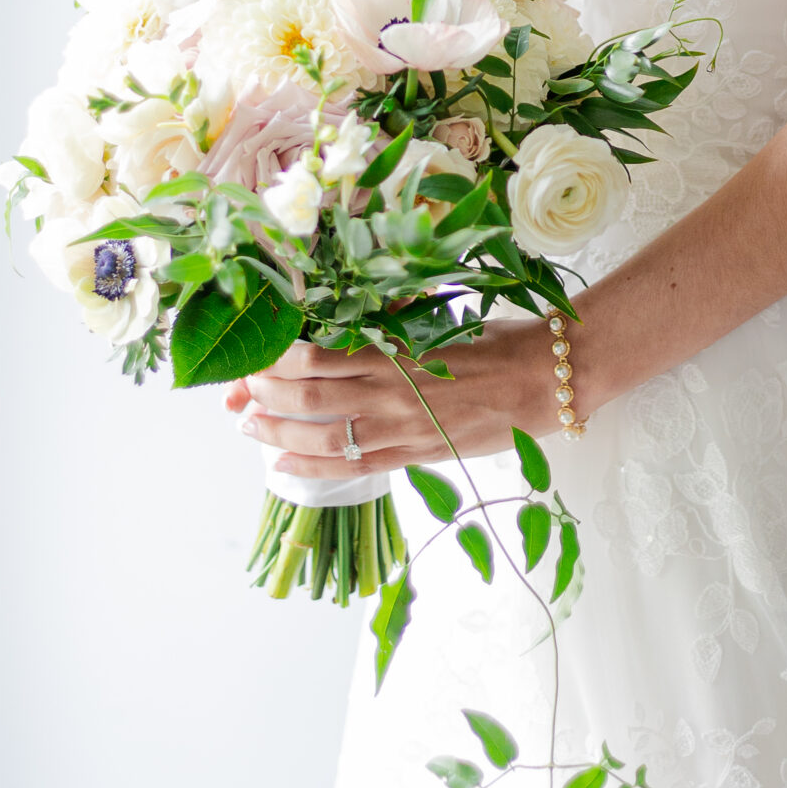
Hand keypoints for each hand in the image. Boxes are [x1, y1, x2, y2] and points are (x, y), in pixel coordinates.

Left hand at [224, 320, 556, 484]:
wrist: (546, 381)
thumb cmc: (498, 342)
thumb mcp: (441, 322)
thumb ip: (395, 327)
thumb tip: (354, 318)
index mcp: (396, 352)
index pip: (319, 356)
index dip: (278, 360)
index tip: (256, 354)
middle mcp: (392, 393)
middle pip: (309, 397)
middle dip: (265, 394)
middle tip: (240, 388)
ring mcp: (402, 429)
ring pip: (322, 438)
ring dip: (276, 434)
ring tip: (248, 427)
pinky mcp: (416, 455)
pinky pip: (353, 468)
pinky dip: (312, 469)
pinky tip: (282, 467)